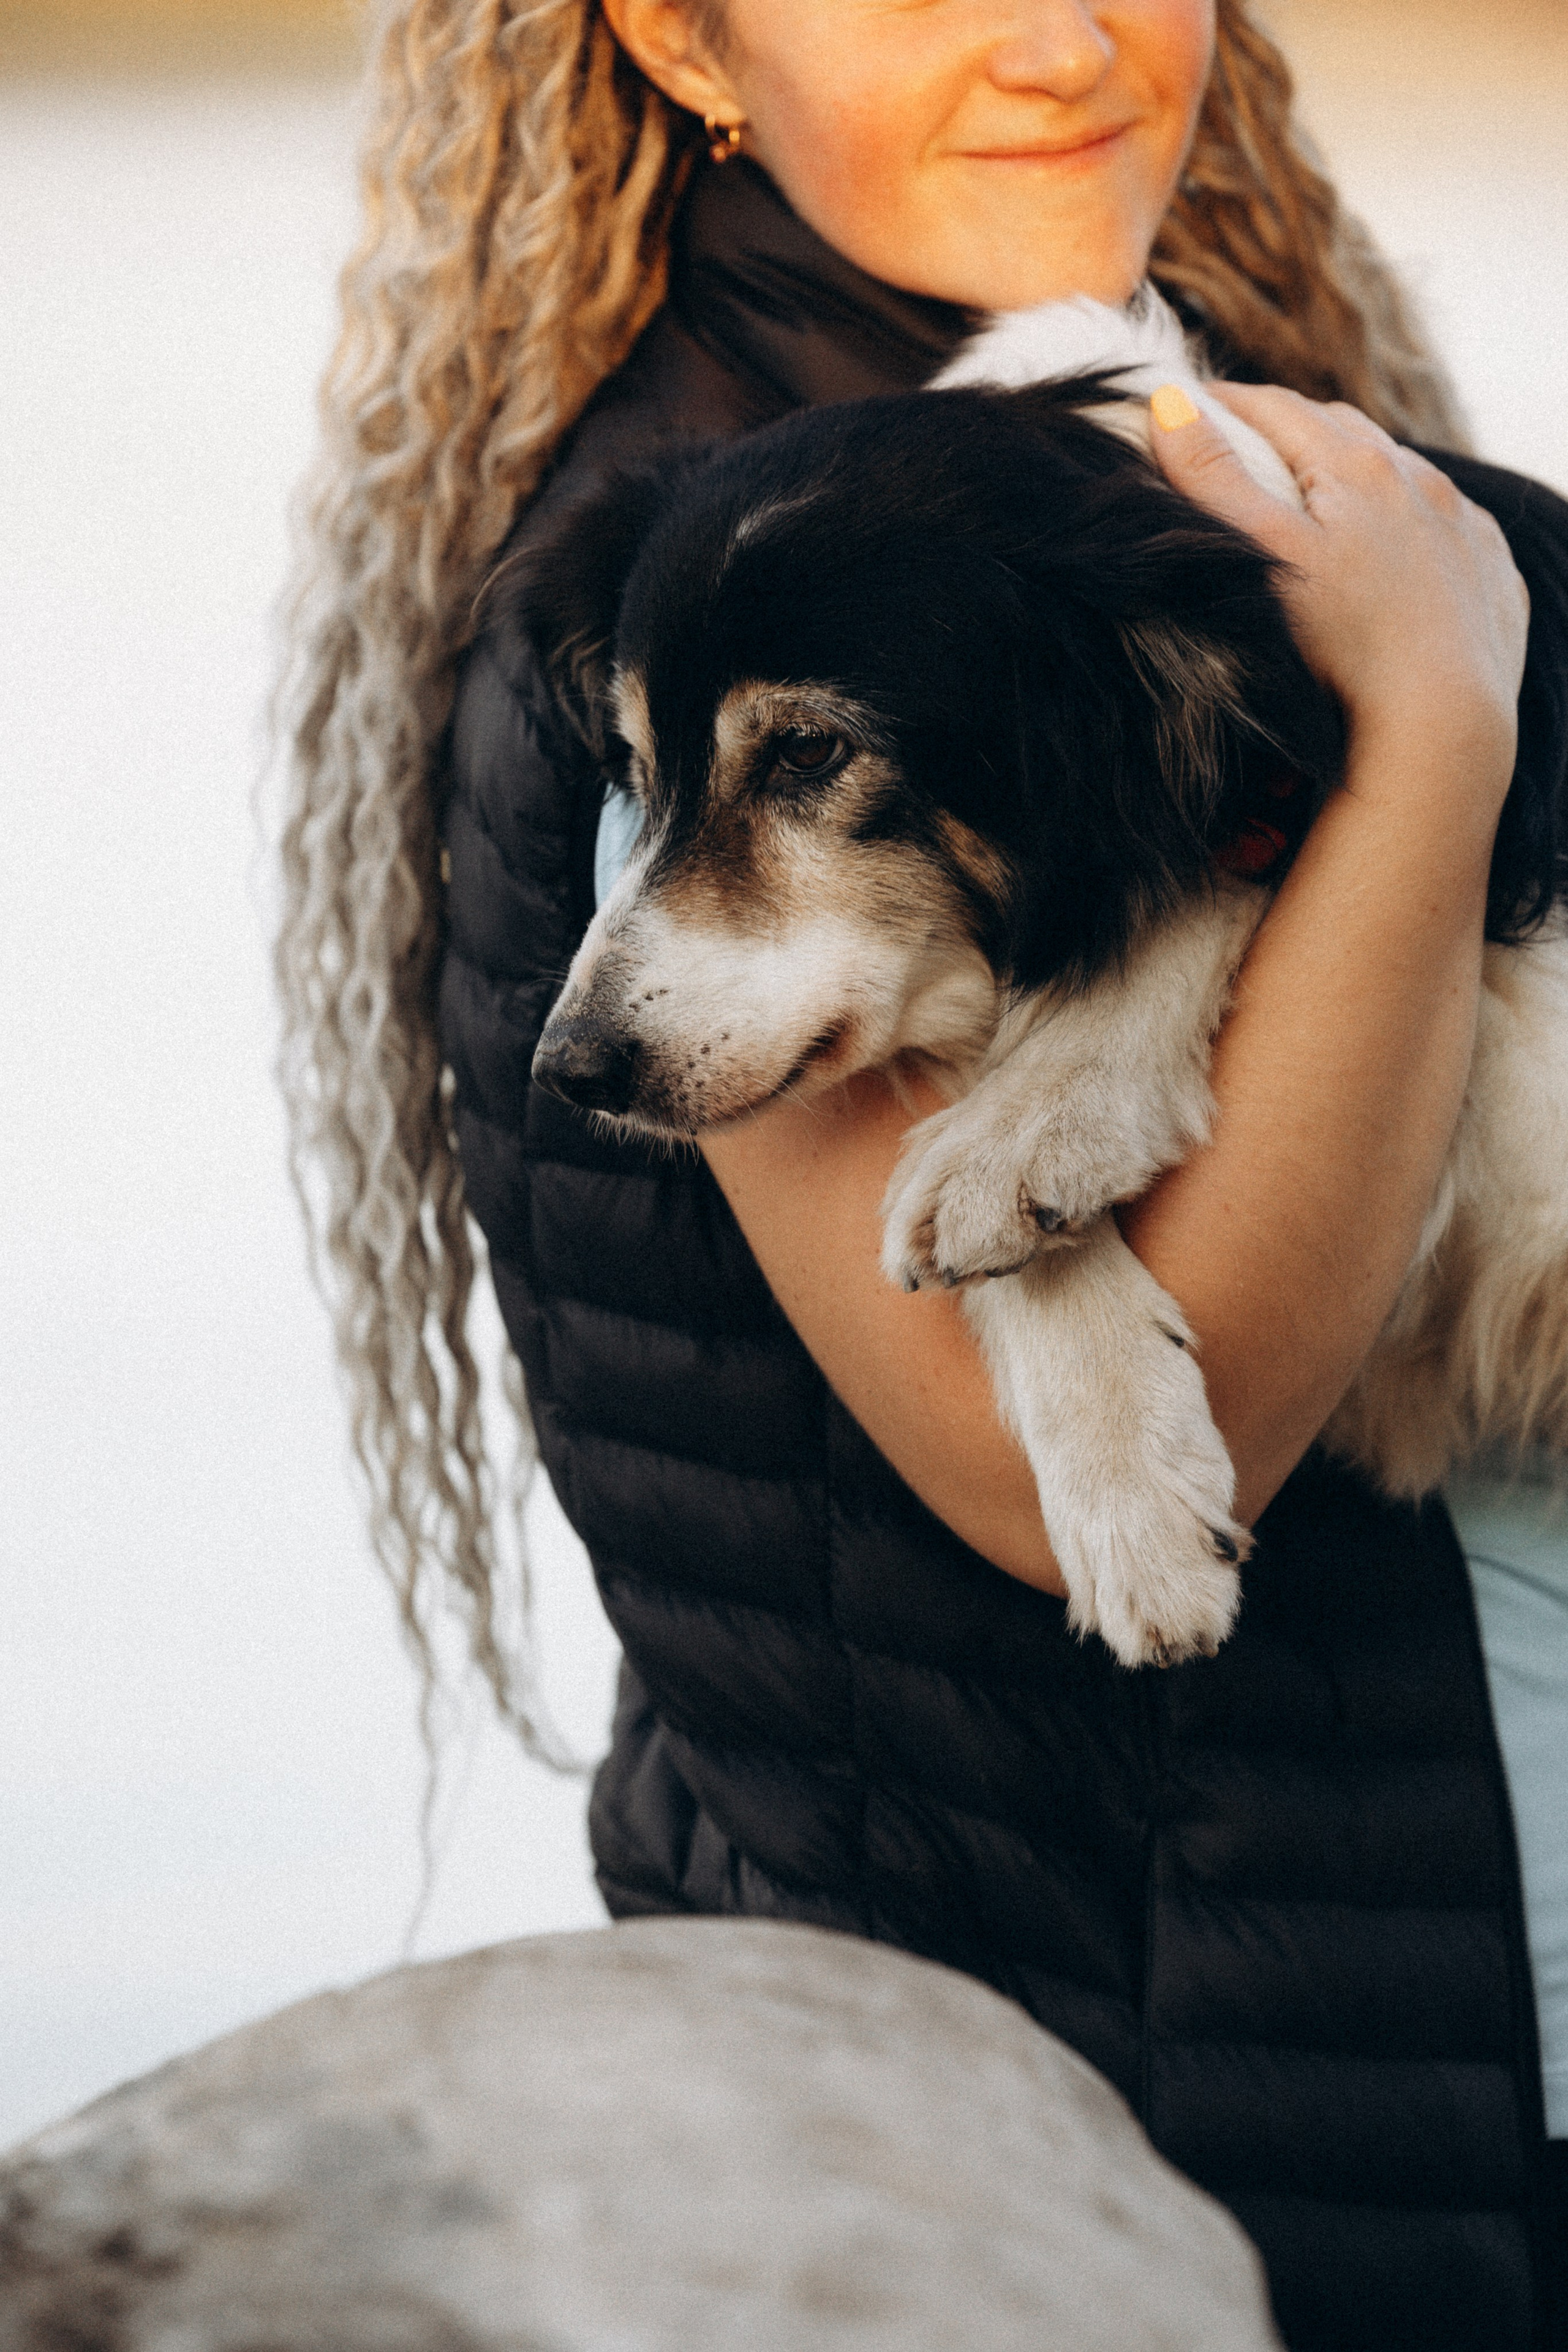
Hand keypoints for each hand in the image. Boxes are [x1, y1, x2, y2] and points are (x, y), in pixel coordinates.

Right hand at [1149, 383, 1528, 809]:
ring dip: (1358, 472)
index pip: (1278, 408)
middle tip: (1249, 444)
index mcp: (1357, 466)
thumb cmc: (1342, 648)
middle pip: (1343, 429)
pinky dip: (1412, 525)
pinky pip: (1447, 529)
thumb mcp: (1263, 555)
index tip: (1191, 406)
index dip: (1227, 402)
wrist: (1442, 730)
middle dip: (1292, 428)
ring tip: (1322, 497)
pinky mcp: (1490, 573)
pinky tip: (1394, 555)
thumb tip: (1169, 402)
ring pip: (1402, 474)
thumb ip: (1213, 478)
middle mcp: (1420, 481)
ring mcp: (1463, 526)